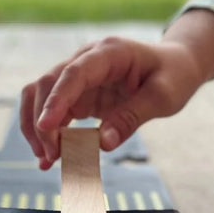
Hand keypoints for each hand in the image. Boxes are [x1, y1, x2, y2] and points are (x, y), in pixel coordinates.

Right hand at [21, 36, 205, 168]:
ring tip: (47, 159)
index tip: (46, 127)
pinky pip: (53, 111)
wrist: (176, 66)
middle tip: (52, 156)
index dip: (56, 100)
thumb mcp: (162, 97)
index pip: (74, 74)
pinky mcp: (78, 93)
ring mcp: (79, 76)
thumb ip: (132, 117)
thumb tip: (103, 144)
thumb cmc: (173, 75)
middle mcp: (87, 59)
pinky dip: (47, 132)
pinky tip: (50, 156)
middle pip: (49, 84)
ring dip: (37, 127)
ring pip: (41, 95)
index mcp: (110, 53)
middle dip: (43, 122)